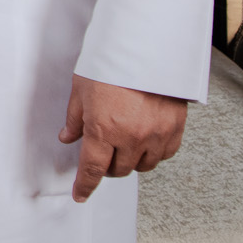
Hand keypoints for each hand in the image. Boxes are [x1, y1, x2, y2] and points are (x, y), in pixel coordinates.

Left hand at [58, 73, 185, 200]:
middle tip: (103, 151)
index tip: (80, 194)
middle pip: (118, 169)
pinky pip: (164, 155)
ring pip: (142, 166)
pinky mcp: (174, 129)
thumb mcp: (82, 88)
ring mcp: (155, 135)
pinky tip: (145, 139)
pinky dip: (153, 152)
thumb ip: (75, 118)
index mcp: (103, 129)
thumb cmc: (112, 63)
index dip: (85, 185)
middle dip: (107, 165)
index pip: (92, 169)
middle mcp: (130, 137)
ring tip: (124, 143)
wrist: (147, 48)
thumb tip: (68, 137)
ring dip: (130, 160)